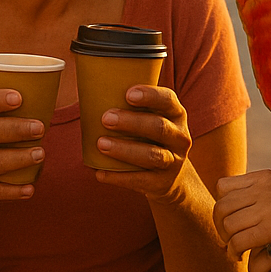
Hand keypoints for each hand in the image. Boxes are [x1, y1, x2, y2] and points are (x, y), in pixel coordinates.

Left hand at [94, 85, 192, 200]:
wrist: (171, 177)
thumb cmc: (150, 138)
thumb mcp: (151, 119)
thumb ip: (131, 106)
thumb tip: (90, 87)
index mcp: (176, 115)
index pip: (168, 101)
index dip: (150, 96)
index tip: (128, 94)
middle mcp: (180, 137)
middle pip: (159, 127)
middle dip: (132, 122)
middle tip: (106, 118)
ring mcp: (174, 162)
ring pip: (152, 155)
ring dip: (125, 149)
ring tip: (101, 143)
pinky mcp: (162, 183)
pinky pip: (141, 180)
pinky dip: (118, 177)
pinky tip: (99, 173)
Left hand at [214, 170, 270, 266]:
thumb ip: (255, 193)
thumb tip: (222, 200)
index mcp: (264, 177)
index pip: (223, 186)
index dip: (221, 205)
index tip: (228, 220)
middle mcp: (264, 188)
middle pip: (222, 206)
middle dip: (219, 226)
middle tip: (227, 239)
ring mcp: (268, 208)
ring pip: (228, 224)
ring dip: (227, 240)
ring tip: (235, 249)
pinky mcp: (270, 230)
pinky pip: (238, 241)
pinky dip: (234, 251)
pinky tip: (239, 257)